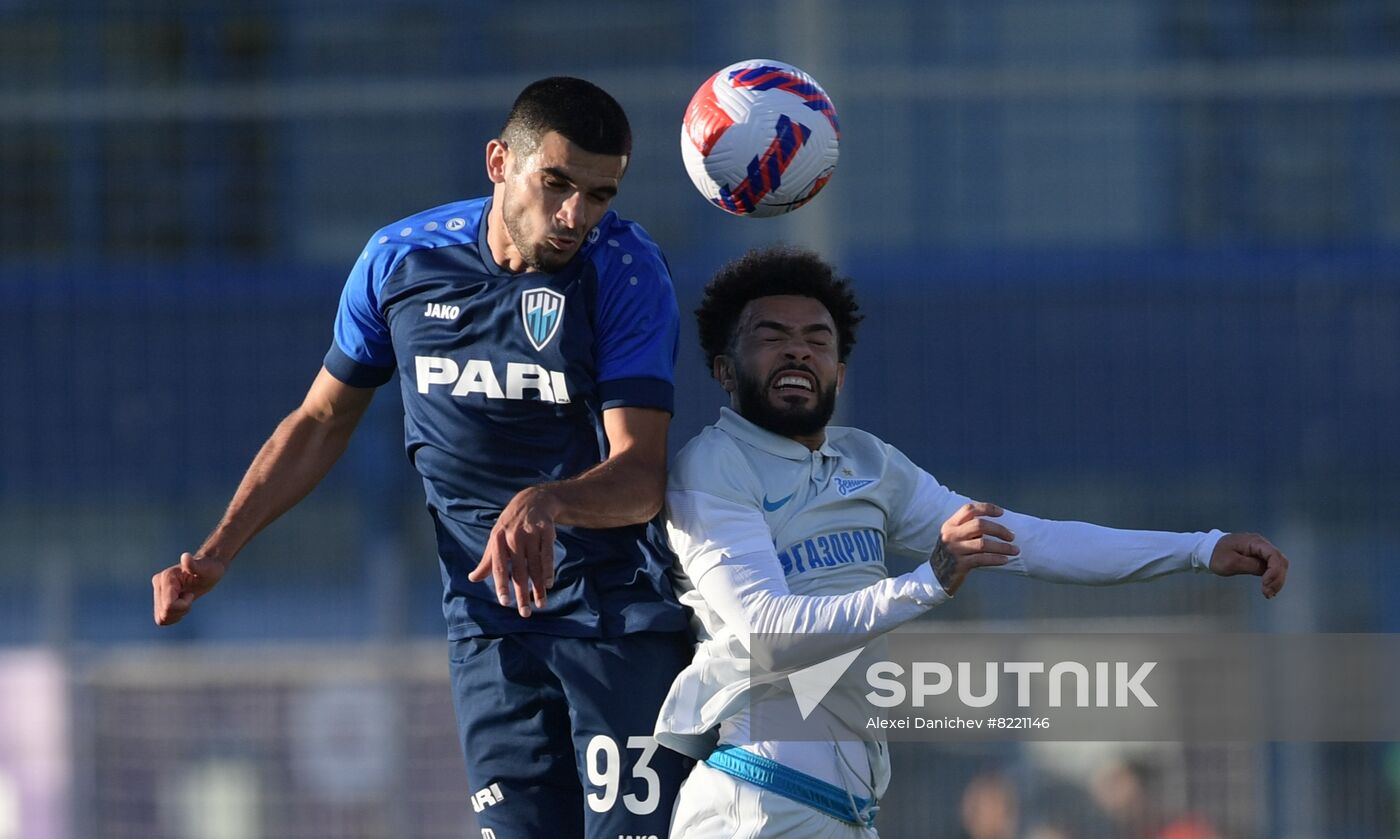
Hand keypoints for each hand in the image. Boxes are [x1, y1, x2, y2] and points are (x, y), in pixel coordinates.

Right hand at [152, 552, 226, 624]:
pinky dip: (174, 616)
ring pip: (161, 618)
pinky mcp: (159, 598)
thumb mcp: (206, 570)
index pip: (169, 606)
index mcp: (166, 577)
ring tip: (186, 599)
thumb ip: (194, 565)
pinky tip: (182, 604)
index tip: (191, 594)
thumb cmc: (209, 569)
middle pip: (164, 614)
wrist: (207, 569)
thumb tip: (185, 556)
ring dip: (177, 614)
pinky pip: (161, 618)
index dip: (183, 605)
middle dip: (181, 610)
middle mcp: (158, 583)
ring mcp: (157, 591)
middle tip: (190, 596)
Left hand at [467, 486, 558, 616]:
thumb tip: (472, 579)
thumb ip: (487, 561)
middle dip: (522, 594)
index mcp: (497, 540)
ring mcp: (530, 533)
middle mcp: (513, 537)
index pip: (498, 567)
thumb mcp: (495, 540)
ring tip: (541, 604)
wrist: (532, 501)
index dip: (501, 586)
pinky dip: (548, 570)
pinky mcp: (546, 530)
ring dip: (538, 588)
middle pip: (518, 571)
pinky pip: (548, 554)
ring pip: (535, 566)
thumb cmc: (509, 526)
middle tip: (525, 613)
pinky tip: (549, 584)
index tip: (505, 603)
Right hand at [930, 501, 1019, 595]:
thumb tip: (995, 525)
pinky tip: (1005, 560)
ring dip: (1002, 547)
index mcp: (950, 525)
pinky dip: (996, 559)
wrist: (935, 575)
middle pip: (979, 525)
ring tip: (1015, 550)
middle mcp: (951, 535)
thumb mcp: (954, 536)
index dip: (987, 508)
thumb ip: (968, 528)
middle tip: (1012, 536)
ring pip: (983, 544)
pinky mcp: (960, 564)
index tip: (1001, 512)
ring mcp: (955, 550)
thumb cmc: (951, 553)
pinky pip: (982, 559)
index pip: (969, 509)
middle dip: (999, 529)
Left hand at [1208, 532, 1287, 598]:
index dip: (1275, 571)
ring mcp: (1261, 550)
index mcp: (1255, 542)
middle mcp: (1261, 544)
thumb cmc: (1216, 555)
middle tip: (1268, 593)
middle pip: (1280, 561)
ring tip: (1268, 593)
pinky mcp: (1259, 556)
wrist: (1207, 549)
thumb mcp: (1231, 562)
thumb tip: (1267, 571)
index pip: (1274, 555)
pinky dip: (1273, 578)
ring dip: (1277, 580)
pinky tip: (1268, 588)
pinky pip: (1271, 566)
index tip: (1266, 584)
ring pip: (1278, 565)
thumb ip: (1251, 565)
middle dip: (1277, 578)